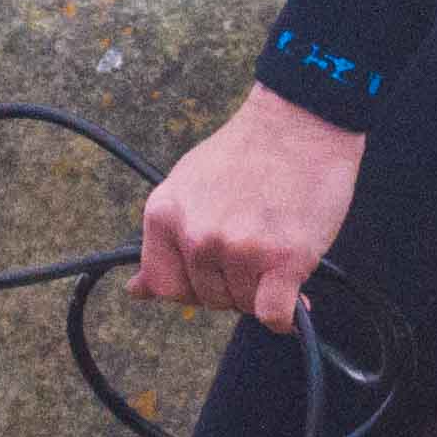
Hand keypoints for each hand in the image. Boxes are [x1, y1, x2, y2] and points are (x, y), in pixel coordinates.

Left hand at [137, 86, 367, 333]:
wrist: (301, 121)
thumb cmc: (248, 152)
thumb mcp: (187, 184)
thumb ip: (165, 237)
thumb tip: (135, 291)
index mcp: (165, 214)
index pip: (163, 284)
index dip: (191, 286)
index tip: (215, 270)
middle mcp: (196, 234)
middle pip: (208, 298)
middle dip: (233, 284)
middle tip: (256, 245)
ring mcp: (238, 248)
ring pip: (245, 305)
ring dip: (264, 289)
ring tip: (277, 244)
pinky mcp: (282, 259)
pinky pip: (274, 315)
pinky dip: (286, 315)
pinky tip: (295, 293)